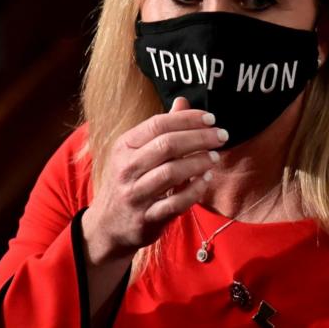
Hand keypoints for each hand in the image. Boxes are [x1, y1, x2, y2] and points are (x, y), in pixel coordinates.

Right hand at [82, 97, 226, 264]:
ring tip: (215, 158)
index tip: (211, 119)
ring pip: (171, 173)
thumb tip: (183, 102)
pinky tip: (206, 180)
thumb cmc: (128, 182)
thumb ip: (161, 128)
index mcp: (124, 146)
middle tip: (221, 136)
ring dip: (198, 163)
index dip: (188, 119)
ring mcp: (135, 195)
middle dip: (199, 138)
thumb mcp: (135, 152)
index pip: (158, 124)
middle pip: (167, 145)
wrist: (107, 225)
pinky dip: (194, 190)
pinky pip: (175, 203)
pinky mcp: (146, 218)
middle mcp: (127, 168)